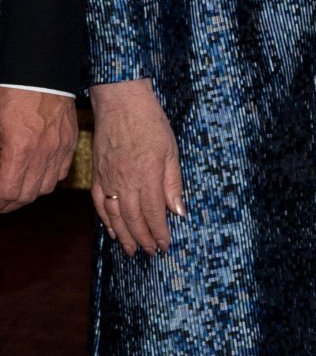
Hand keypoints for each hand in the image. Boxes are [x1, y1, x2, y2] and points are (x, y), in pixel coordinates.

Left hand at [0, 89, 78, 212]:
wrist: (40, 71)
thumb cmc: (11, 92)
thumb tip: (0, 169)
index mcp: (19, 148)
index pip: (8, 191)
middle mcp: (43, 153)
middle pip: (26, 195)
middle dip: (9, 203)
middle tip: (0, 202)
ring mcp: (59, 148)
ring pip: (45, 187)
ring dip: (28, 193)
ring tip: (16, 191)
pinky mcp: (69, 141)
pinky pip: (60, 172)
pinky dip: (47, 180)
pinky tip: (36, 175)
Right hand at [91, 77, 184, 255]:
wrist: (121, 102)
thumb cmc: (150, 123)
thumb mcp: (171, 151)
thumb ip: (173, 184)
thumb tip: (179, 212)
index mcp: (147, 176)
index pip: (153, 214)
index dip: (159, 233)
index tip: (165, 246)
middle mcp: (125, 182)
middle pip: (134, 219)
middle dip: (143, 239)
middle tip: (150, 253)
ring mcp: (108, 179)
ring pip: (115, 216)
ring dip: (124, 236)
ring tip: (132, 250)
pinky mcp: (98, 173)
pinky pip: (100, 203)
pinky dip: (105, 220)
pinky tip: (113, 230)